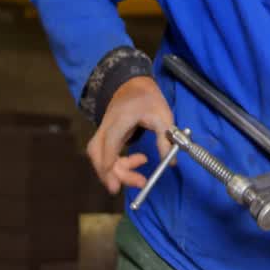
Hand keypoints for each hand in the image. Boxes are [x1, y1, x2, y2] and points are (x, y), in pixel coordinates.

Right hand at [85, 76, 173, 193]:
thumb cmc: (148, 99)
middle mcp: (106, 125)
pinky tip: (137, 162)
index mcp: (120, 118)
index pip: (110, 141)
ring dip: (115, 172)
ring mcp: (103, 131)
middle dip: (110, 173)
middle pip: (97, 152)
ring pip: (98, 156)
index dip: (109, 161)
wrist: (133, 84)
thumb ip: (165, 139)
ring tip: (140, 178)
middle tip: (135, 185)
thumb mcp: (163, 116)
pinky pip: (104, 154)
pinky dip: (116, 165)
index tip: (115, 182)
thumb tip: (171, 163)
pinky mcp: (106, 136)